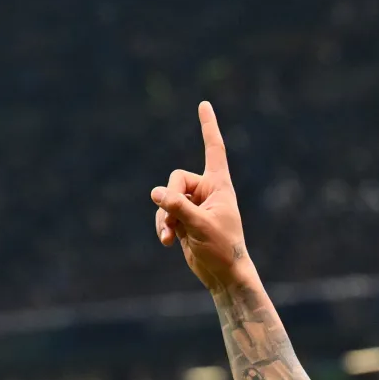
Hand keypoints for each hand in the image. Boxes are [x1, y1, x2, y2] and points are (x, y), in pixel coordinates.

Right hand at [151, 101, 252, 291]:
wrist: (223, 275)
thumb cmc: (222, 249)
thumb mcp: (199, 226)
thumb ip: (177, 207)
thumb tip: (155, 193)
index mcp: (219, 186)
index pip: (214, 149)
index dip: (208, 127)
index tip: (204, 104)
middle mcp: (206, 191)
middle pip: (175, 179)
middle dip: (169, 199)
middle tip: (174, 220)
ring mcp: (193, 205)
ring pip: (165, 198)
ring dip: (164, 217)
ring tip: (170, 236)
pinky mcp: (183, 219)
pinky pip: (164, 213)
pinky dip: (163, 226)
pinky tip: (167, 241)